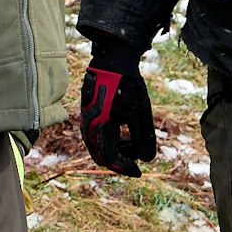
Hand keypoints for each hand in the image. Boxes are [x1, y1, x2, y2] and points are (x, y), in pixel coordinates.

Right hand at [79, 35, 155, 176]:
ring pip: (97, 146)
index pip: (111, 159)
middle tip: (136, 155)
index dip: (126, 168)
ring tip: (132, 140)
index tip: (139, 171)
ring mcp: (85, 119)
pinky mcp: (86, 113)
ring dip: (114, 149)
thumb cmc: (128, 85)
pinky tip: (123, 131)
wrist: (112, 60)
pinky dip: (108, 139)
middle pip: (102, 156)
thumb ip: (144, 138)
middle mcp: (88, 126)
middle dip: (120, 159)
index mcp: (101, 127)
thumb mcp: (141, 112)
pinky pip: (94, 135)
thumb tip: (147, 160)